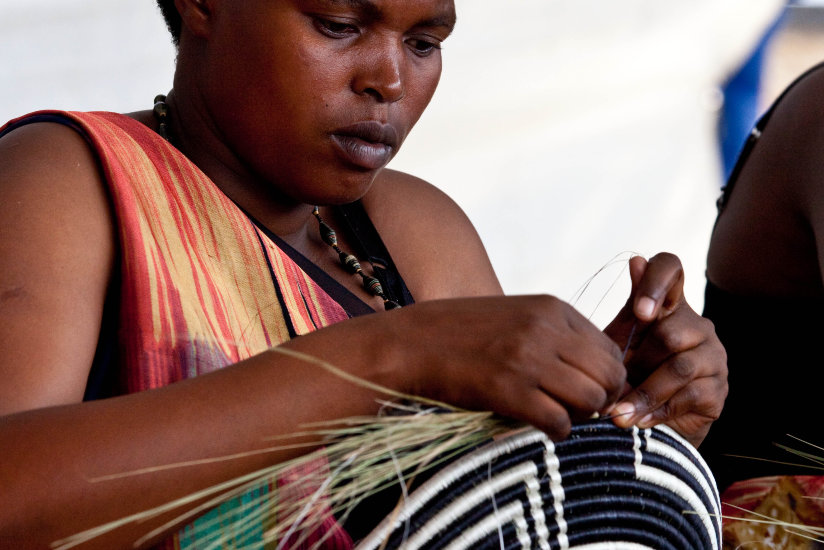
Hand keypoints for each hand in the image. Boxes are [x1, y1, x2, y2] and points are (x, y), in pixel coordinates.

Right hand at [388, 295, 626, 439]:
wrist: (414, 343)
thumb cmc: (465, 333)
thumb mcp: (518, 316)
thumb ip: (556, 334)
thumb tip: (595, 370)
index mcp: (552, 308)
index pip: (610, 349)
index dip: (608, 377)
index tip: (590, 390)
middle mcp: (546, 330)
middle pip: (609, 375)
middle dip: (603, 398)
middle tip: (581, 409)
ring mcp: (528, 359)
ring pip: (592, 399)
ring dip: (581, 415)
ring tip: (559, 415)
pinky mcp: (509, 390)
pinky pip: (559, 421)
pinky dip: (558, 431)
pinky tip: (542, 427)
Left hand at [603, 254, 726, 446]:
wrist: (650, 424)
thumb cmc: (630, 374)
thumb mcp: (620, 343)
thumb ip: (628, 311)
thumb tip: (635, 259)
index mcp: (670, 305)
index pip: (671, 269)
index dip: (656, 282)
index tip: (640, 312)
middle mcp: (697, 325)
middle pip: (669, 333)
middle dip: (636, 363)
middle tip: (614, 382)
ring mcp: (713, 357)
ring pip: (679, 368)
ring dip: (643, 393)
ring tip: (617, 413)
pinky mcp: (718, 391)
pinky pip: (688, 396)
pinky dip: (657, 411)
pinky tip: (638, 420)